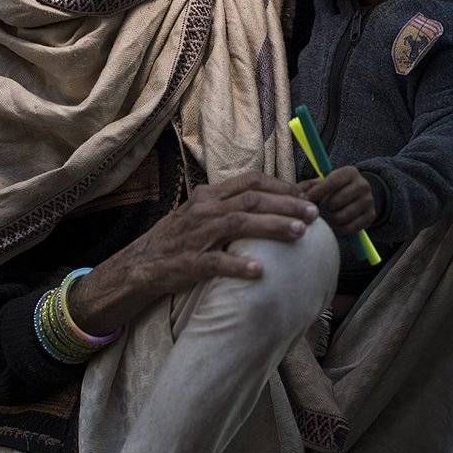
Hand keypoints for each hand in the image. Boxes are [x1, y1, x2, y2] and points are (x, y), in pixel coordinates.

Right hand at [68, 171, 318, 331]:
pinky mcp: (188, 262)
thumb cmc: (178, 241)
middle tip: (313, 214)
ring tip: (299, 233)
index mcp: (209, 196)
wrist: (140, 265)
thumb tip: (268, 202)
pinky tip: (260, 272)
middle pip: (251, 198)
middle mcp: (204, 210)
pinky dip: (239, 266)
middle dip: (286, 204)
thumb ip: (228, 206)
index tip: (304, 196)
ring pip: (239, 223)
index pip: (250, 181)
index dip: (281, 186)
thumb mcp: (201, 215)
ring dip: (272, 226)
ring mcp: (196, 235)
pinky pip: (216, 262)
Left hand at [296, 166, 375, 234]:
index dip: (317, 193)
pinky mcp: (371, 216)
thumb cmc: (332, 190)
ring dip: (330, 219)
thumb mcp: (322, 182)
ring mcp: (369, 201)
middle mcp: (363, 185)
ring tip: (328, 216)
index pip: (332, 182)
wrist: (356, 197)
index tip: (305, 200)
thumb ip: (309, 187)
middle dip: (324, 208)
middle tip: (320, 209)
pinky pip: (349, 228)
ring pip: (341, 217)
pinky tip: (336, 224)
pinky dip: (339, 229)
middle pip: (335, 202)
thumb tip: (299, 197)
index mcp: (350, 172)